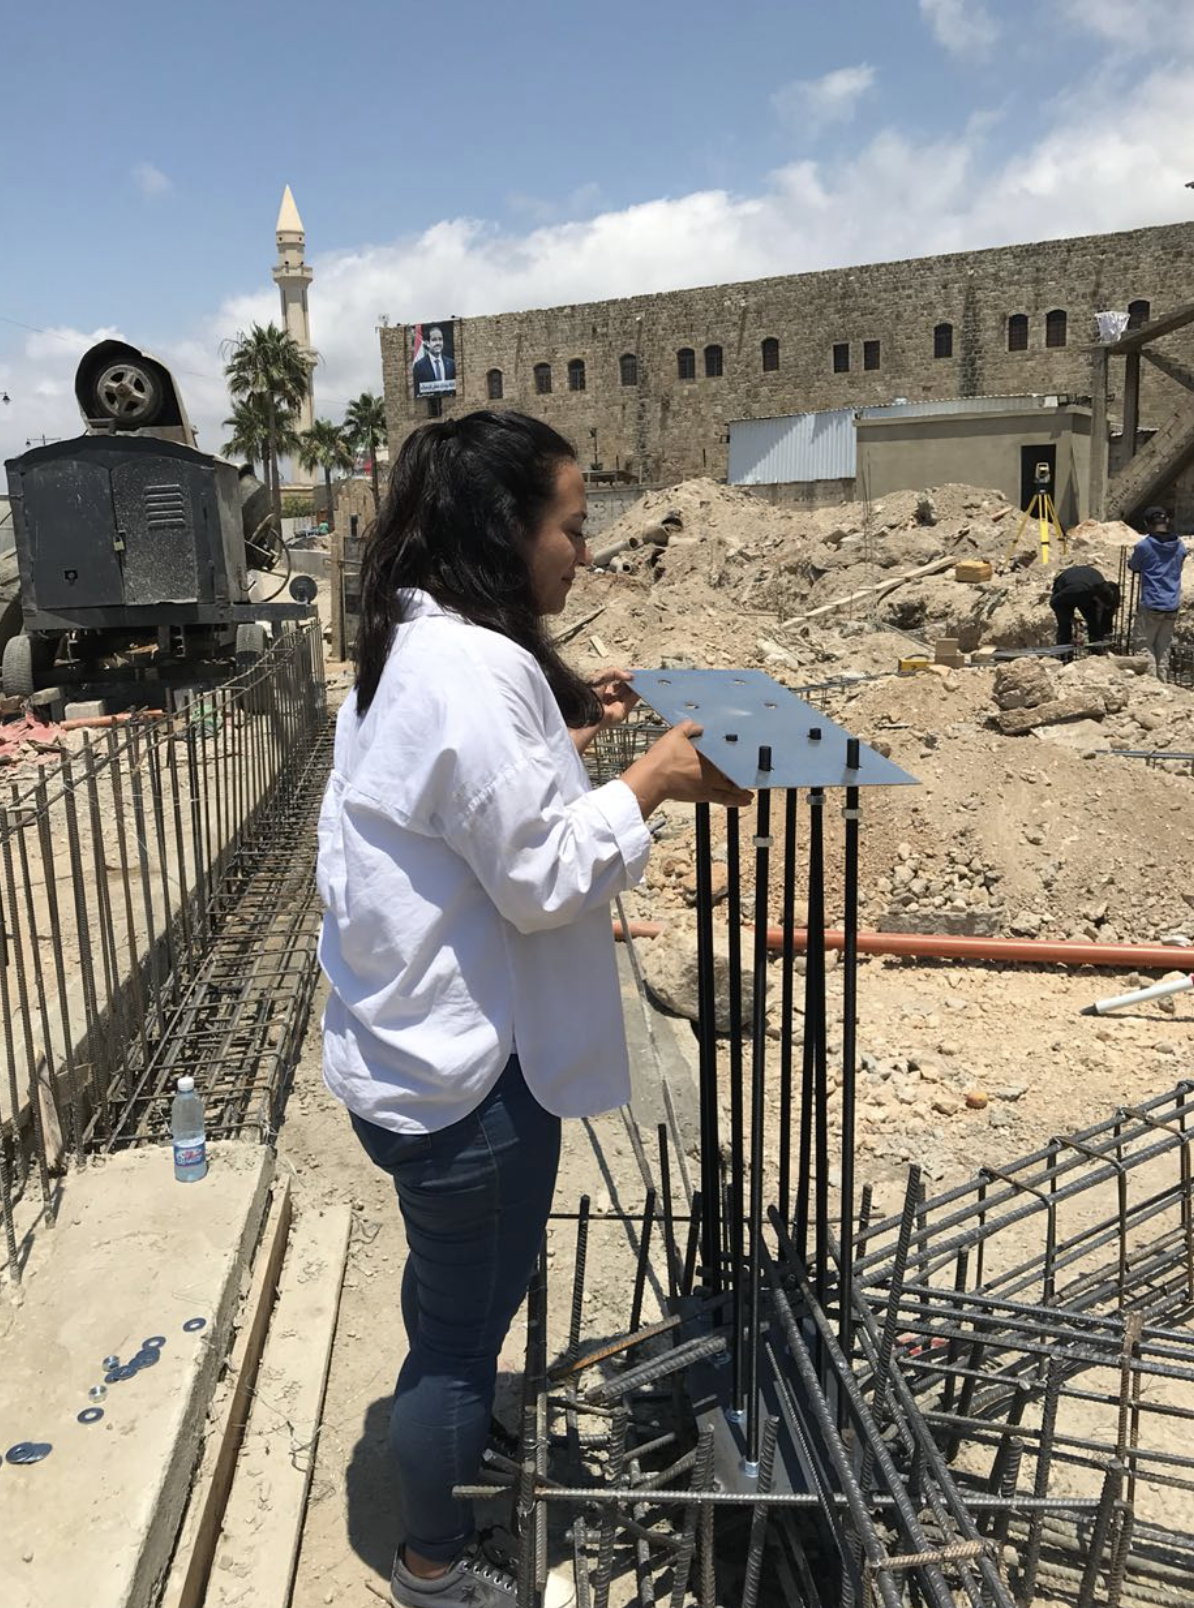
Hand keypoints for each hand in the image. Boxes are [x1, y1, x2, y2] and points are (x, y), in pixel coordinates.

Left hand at [589, 667, 639, 727]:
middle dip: (631, 682)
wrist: (585, 709)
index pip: (615, 683)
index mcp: (601, 691)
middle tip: (638, 675)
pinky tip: (641, 686)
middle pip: (624, 690)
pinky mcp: (621, 713)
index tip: (630, 672)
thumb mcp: (600, 676)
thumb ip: (615, 672)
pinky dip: (637, 694)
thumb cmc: (587, 694)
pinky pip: (632, 702)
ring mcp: (615, 707)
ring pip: (629, 696)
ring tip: (642, 679)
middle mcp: (608, 700)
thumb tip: (629, 675)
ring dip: (636, 688)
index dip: (623, 677)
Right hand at [622, 720, 753, 817]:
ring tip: (751, 792)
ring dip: (743, 789)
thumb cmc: (662, 757)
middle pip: (733, 770)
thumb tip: (699, 724)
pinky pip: (724, 798)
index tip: (749, 754)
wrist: (653, 778)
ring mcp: (710, 783)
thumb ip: (689, 727)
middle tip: (755, 775)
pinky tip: (745, 802)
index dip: (739, 754)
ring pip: (732, 786)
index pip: (728, 753)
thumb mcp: (675, 734)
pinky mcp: (704, 795)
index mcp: (708, 753)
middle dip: (744, 773)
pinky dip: (736, 800)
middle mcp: (713, 769)